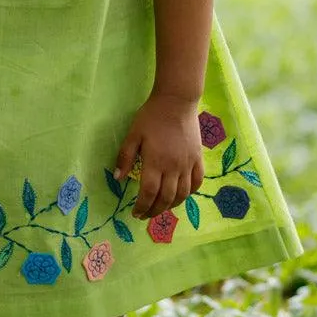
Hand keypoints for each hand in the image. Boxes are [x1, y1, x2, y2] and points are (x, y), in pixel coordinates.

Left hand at [113, 94, 204, 218]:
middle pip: (166, 198)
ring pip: (182, 194)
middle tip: (145, 215)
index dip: (142, 207)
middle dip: (154, 211)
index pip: (149, 193)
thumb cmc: (152, 117)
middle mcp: (173, 167)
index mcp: (155, 162)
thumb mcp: (133, 134)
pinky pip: (197, 182)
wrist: (177, 101)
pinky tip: (181, 195)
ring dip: (171, 206)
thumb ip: (125, 157)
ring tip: (161, 208)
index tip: (135, 213)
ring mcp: (188, 164)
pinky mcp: (198, 158)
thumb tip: (118, 179)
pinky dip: (190, 193)